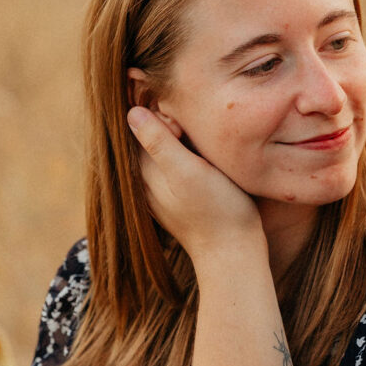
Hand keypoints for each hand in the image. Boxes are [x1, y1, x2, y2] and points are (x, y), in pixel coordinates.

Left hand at [127, 106, 264, 266]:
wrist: (233, 252)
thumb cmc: (216, 210)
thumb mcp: (188, 170)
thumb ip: (159, 142)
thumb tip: (132, 112)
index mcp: (143, 171)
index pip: (138, 125)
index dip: (161, 115)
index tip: (182, 126)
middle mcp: (145, 181)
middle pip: (149, 137)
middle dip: (169, 126)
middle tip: (195, 138)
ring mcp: (160, 192)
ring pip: (162, 151)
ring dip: (179, 141)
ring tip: (201, 149)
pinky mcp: (177, 198)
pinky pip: (173, 166)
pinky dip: (185, 156)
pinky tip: (203, 163)